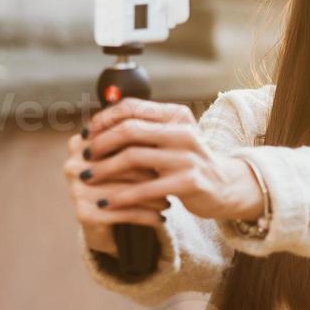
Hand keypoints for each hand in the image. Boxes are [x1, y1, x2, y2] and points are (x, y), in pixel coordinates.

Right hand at [64, 129, 167, 254]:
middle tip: (174, 179)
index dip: (147, 146)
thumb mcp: (126, 157)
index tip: (169, 152)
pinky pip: (124, 211)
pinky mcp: (84, 213)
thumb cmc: (120, 184)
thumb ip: (135, 136)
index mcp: (81, 142)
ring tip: (169, 201)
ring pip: (125, 189)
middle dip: (152, 172)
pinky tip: (161, 218)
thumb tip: (166, 121)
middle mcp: (73, 164)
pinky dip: (146, 215)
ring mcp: (76, 189)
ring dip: (152, 196)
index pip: (120, 138)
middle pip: (123, 163)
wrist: (105, 225)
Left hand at [84, 98, 264, 221]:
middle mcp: (183, 132)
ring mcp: (187, 157)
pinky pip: (146, 188)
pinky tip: (108, 202)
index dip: (105, 119)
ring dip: (105, 169)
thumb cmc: (189, 162)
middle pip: (130, 130)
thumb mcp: (171, 139)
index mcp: (176, 116)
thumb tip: (100, 125)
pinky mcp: (189, 182)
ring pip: (134, 157)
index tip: (87, 133)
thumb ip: (145, 130)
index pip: (133, 107)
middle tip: (84, 156)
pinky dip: (123, 196)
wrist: (226, 186)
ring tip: (88, 177)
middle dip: (101, 143)